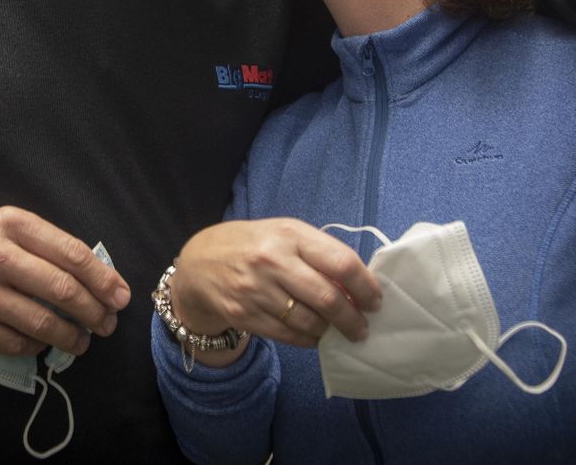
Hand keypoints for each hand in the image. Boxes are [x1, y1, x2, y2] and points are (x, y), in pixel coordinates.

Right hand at [0, 206, 129, 356]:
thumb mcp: (5, 229)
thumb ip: (47, 246)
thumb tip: (99, 280)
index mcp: (11, 224)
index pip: (72, 253)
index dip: (103, 279)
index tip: (121, 296)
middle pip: (62, 289)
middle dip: (94, 311)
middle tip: (107, 324)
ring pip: (42, 322)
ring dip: (71, 337)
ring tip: (82, 341)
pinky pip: (15, 342)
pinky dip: (37, 346)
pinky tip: (44, 344)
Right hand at [171, 218, 379, 348]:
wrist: (200, 263)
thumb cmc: (253, 245)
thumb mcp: (284, 235)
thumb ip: (318, 253)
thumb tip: (357, 286)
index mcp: (289, 235)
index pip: (341, 262)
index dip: (365, 286)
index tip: (375, 301)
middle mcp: (273, 261)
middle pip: (328, 298)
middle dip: (352, 318)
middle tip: (362, 327)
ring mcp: (257, 290)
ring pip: (309, 322)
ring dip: (330, 331)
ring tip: (339, 332)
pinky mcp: (245, 315)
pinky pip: (289, 336)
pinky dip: (309, 340)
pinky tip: (316, 336)